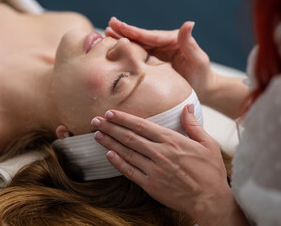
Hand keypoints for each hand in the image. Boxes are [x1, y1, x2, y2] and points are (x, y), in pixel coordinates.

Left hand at [91, 106, 241, 224]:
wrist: (210, 200)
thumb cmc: (210, 171)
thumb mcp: (208, 144)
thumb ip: (193, 125)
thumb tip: (187, 106)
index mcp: (172, 141)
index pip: (141, 125)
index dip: (123, 119)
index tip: (110, 113)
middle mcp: (160, 153)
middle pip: (129, 137)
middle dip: (110, 127)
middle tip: (95, 121)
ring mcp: (154, 170)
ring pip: (126, 153)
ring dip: (110, 143)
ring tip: (97, 134)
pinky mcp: (151, 185)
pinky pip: (130, 172)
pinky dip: (118, 163)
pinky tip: (108, 155)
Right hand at [106, 17, 216, 101]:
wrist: (202, 90)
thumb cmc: (202, 75)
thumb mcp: (198, 59)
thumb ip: (189, 42)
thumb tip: (188, 23)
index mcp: (171, 40)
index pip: (149, 36)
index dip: (133, 31)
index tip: (118, 25)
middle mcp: (162, 44)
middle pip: (139, 38)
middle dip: (123, 32)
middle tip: (108, 26)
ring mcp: (156, 53)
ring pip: (136, 46)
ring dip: (121, 40)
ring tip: (106, 34)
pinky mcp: (153, 63)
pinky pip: (137, 56)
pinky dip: (126, 52)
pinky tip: (115, 50)